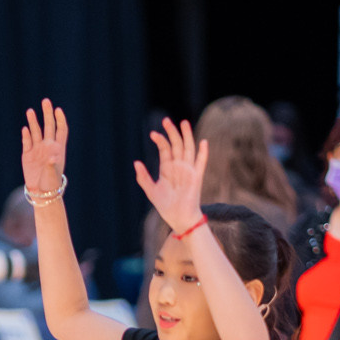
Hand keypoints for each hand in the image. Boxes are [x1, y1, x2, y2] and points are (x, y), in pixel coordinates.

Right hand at [20, 98, 67, 197]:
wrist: (41, 192)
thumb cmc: (51, 184)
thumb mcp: (53, 175)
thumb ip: (52, 166)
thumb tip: (51, 158)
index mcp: (58, 148)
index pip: (61, 130)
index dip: (60, 119)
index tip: (58, 109)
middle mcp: (48, 146)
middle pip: (48, 126)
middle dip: (47, 113)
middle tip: (45, 101)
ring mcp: (37, 150)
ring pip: (35, 132)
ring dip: (33, 122)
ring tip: (30, 111)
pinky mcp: (27, 155)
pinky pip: (27, 142)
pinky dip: (26, 136)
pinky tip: (25, 129)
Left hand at [133, 115, 206, 235]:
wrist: (179, 219)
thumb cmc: (166, 206)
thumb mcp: (151, 191)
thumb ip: (144, 177)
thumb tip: (136, 162)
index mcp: (168, 168)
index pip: (165, 149)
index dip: (160, 140)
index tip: (152, 134)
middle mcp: (179, 166)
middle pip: (177, 144)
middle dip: (172, 132)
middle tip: (166, 120)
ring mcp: (189, 170)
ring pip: (188, 149)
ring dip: (187, 136)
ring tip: (183, 122)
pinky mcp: (197, 178)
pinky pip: (201, 163)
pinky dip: (203, 153)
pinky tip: (203, 142)